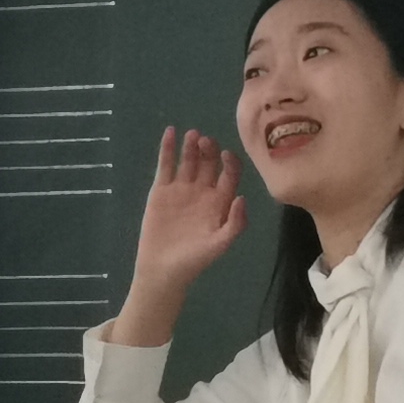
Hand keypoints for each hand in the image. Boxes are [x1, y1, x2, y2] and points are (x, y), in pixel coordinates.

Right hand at [106, 127, 245, 345]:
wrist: (162, 270)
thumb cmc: (194, 260)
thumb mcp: (219, 245)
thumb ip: (234, 224)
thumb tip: (242, 198)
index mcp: (219, 202)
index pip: (229, 175)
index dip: (230, 163)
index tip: (226, 155)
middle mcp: (202, 191)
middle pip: (210, 163)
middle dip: (210, 150)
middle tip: (206, 141)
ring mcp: (181, 189)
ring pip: (189, 161)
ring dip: (191, 146)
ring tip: (192, 135)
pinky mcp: (161, 190)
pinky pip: (165, 166)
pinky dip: (168, 149)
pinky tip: (170, 133)